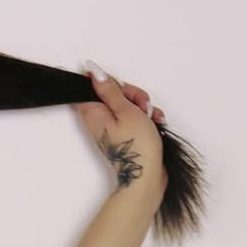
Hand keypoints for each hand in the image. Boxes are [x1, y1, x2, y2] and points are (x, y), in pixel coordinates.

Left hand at [73, 65, 166, 204]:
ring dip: (142, 106)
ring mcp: (111, 127)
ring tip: (150, 117)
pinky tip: (154, 123)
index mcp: (92, 112)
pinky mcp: (123, 133)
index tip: (122, 89)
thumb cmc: (136, 145)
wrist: (146, 175)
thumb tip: (93, 71)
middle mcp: (98, 119)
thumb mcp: (125, 110)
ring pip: (126, 104)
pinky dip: (144, 117)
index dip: (109, 82)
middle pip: (112, 93)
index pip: (91, 85)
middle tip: (140, 105)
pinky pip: (133, 116)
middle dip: (132, 94)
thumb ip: (109, 89)